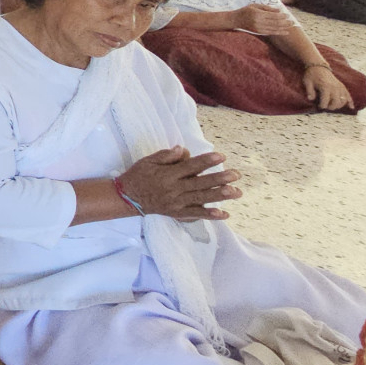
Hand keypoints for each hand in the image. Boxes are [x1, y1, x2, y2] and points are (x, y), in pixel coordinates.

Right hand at [117, 146, 239, 221]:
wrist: (128, 197)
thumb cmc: (139, 175)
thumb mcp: (148, 161)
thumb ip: (166, 155)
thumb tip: (184, 149)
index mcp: (167, 175)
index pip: (190, 167)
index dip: (206, 161)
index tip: (221, 157)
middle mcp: (174, 189)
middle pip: (200, 183)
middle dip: (219, 179)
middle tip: (236, 174)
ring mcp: (177, 203)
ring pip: (201, 199)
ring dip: (220, 196)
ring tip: (237, 192)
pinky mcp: (177, 213)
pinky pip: (195, 214)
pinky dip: (209, 215)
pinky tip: (224, 214)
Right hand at [232, 1, 289, 33]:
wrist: (235, 20)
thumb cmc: (245, 10)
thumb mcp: (255, 5)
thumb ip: (267, 8)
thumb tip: (278, 10)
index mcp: (258, 14)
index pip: (272, 15)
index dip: (281, 16)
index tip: (287, 15)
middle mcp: (259, 22)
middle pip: (275, 23)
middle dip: (285, 22)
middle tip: (292, 21)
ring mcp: (258, 28)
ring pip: (274, 28)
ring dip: (283, 28)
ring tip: (291, 26)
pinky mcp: (258, 32)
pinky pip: (270, 32)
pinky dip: (278, 32)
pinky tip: (284, 32)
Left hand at [304, 63, 353, 110]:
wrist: (319, 66)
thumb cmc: (312, 75)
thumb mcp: (307, 82)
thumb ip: (309, 91)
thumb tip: (310, 99)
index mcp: (325, 87)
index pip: (326, 101)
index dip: (322, 106)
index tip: (319, 106)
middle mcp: (334, 87)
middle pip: (336, 102)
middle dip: (331, 107)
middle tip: (326, 106)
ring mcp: (339, 87)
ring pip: (343, 100)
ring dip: (339, 105)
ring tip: (332, 105)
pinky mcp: (342, 86)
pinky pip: (348, 95)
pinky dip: (350, 101)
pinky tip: (351, 107)